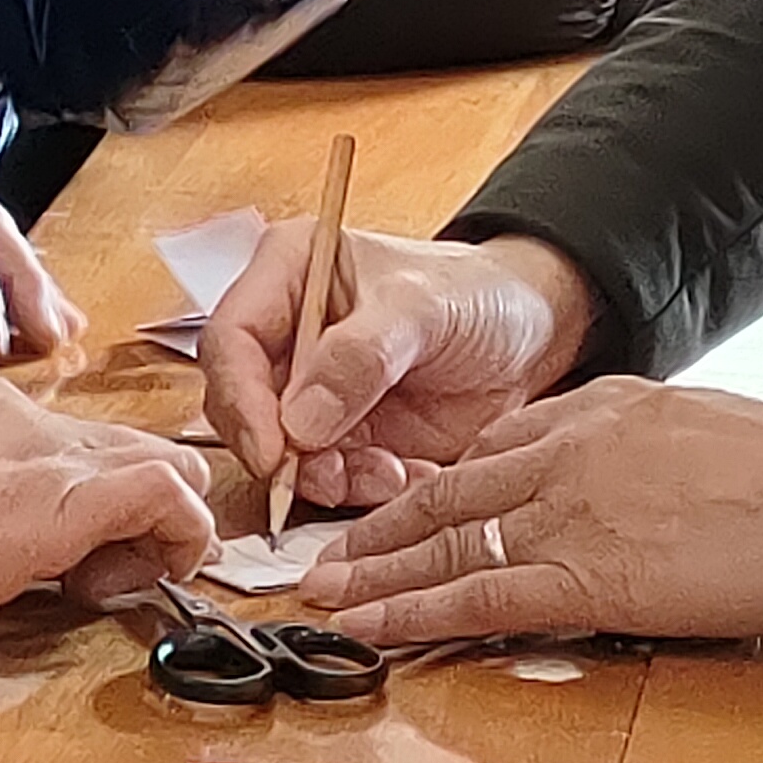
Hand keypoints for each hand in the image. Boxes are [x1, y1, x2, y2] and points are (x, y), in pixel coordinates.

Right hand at [0, 378, 214, 680]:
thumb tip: (26, 542)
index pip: (94, 444)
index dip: (109, 507)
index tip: (75, 565)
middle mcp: (28, 417)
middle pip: (145, 448)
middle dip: (149, 517)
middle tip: (94, 580)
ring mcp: (45, 456)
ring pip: (172, 465)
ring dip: (162, 534)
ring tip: (92, 588)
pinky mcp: (58, 504)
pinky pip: (171, 495)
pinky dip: (178, 541)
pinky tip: (118, 585)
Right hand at [198, 224, 600, 504]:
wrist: (531, 335)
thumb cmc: (476, 294)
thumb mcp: (423, 309)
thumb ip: (360, 356)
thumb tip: (297, 421)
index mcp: (289, 273)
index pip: (231, 339)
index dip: (240, 399)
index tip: (273, 450)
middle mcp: (288, 335)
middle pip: (241, 407)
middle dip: (282, 453)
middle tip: (329, 475)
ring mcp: (311, 392)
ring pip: (281, 456)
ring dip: (329, 478)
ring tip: (389, 471)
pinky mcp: (342, 439)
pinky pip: (329, 481)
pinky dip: (363, 489)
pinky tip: (408, 474)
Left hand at [299, 378, 762, 647]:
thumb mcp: (705, 432)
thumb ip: (650, 456)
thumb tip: (637, 489)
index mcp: (599, 411)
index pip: (495, 450)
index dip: (439, 488)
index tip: (406, 511)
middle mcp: (565, 452)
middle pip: (448, 492)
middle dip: (379, 527)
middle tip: (325, 556)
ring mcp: (567, 512)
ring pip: (445, 543)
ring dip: (374, 571)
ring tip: (322, 595)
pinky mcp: (583, 578)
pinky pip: (475, 597)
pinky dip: (413, 613)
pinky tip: (372, 629)